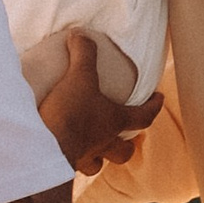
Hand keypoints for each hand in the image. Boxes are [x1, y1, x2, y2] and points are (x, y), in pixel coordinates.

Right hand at [32, 31, 156, 175]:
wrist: (44, 146)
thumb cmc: (70, 112)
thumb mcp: (79, 76)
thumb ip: (83, 54)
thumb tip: (80, 35)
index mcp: (115, 121)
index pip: (145, 116)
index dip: (154, 107)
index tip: (159, 99)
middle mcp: (104, 143)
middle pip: (124, 151)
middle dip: (126, 144)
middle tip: (122, 136)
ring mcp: (85, 158)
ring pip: (99, 164)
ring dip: (99, 157)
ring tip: (92, 148)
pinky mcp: (64, 167)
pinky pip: (74, 167)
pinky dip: (73, 160)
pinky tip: (64, 154)